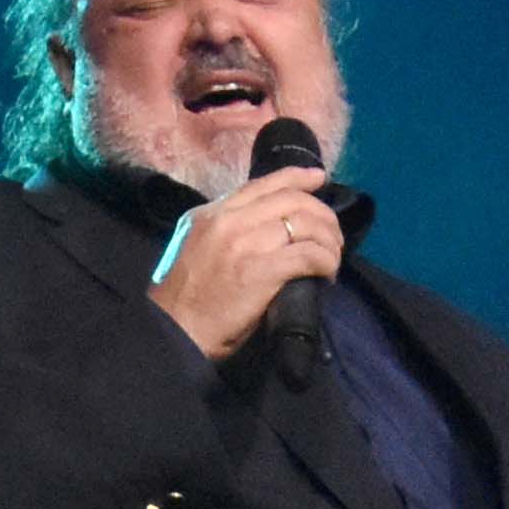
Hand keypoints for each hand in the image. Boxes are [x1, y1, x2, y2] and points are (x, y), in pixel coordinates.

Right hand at [145, 162, 344, 361]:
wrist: (174, 331)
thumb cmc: (185, 299)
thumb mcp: (196, 247)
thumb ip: (223, 231)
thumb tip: (261, 228)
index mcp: (211, 213)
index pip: (261, 185)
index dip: (296, 178)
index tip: (318, 178)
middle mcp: (229, 220)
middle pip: (291, 200)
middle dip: (322, 215)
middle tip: (333, 237)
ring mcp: (246, 243)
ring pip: (305, 224)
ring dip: (329, 241)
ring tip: (332, 259)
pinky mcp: (261, 270)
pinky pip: (308, 254)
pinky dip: (326, 261)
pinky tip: (328, 274)